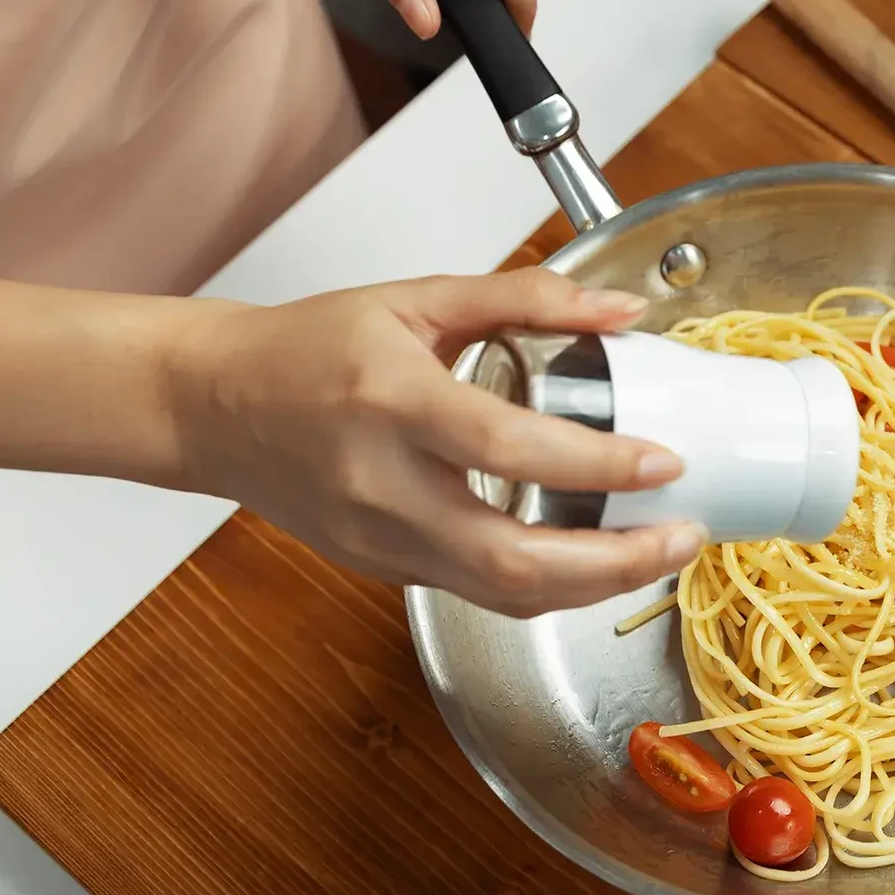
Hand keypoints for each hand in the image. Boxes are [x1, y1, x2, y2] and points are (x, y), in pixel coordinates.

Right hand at [166, 268, 703, 617]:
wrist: (212, 406)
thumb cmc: (308, 348)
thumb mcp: (419, 297)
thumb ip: (528, 298)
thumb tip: (623, 309)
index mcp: (391, 402)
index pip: (509, 449)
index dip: (599, 466)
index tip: (665, 462)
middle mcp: (384, 486)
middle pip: (514, 562)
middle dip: (616, 563)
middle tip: (682, 537)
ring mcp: (381, 542)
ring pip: (503, 596)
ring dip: (594, 587)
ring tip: (656, 553)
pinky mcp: (384, 571)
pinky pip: (480, 594)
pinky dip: (548, 585)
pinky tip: (593, 559)